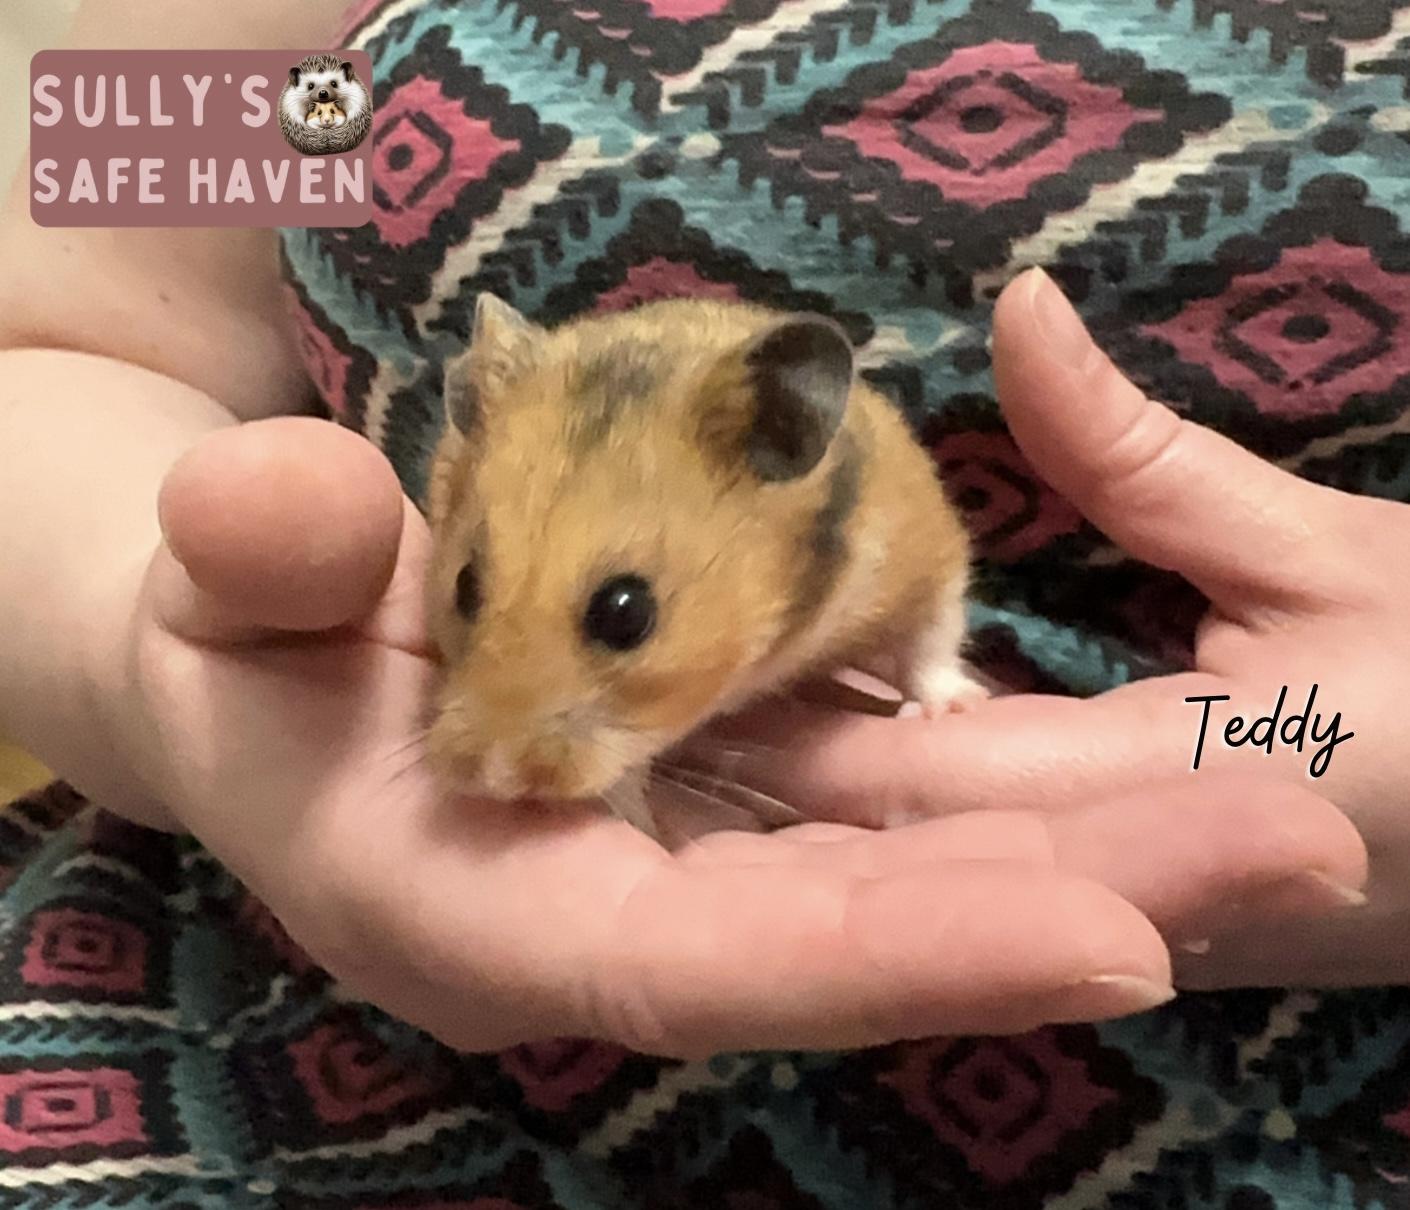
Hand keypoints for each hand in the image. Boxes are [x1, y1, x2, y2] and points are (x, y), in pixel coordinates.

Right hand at [82, 415, 1364, 1055]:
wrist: (262, 647)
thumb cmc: (234, 630)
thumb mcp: (223, 579)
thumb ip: (254, 555)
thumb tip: (283, 510)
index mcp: (479, 910)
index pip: (705, 964)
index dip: (900, 956)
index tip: (1114, 934)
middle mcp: (604, 919)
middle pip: (853, 944)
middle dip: (1067, 910)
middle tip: (1289, 846)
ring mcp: (670, 870)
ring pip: (889, 891)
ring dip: (1076, 859)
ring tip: (1266, 813)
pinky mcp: (709, 809)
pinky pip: (868, 831)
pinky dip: (995, 819)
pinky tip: (1127, 789)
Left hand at [684, 267, 1398, 987]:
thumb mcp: (1327, 555)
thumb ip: (1145, 456)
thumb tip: (1021, 305)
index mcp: (1174, 802)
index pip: (920, 780)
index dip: (785, 724)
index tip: (673, 657)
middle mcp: (1123, 901)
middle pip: (894, 843)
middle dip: (767, 773)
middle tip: (635, 693)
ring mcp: (1124, 930)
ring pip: (925, 869)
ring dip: (811, 802)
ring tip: (685, 720)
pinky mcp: (1133, 926)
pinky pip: (977, 871)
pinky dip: (887, 817)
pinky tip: (813, 756)